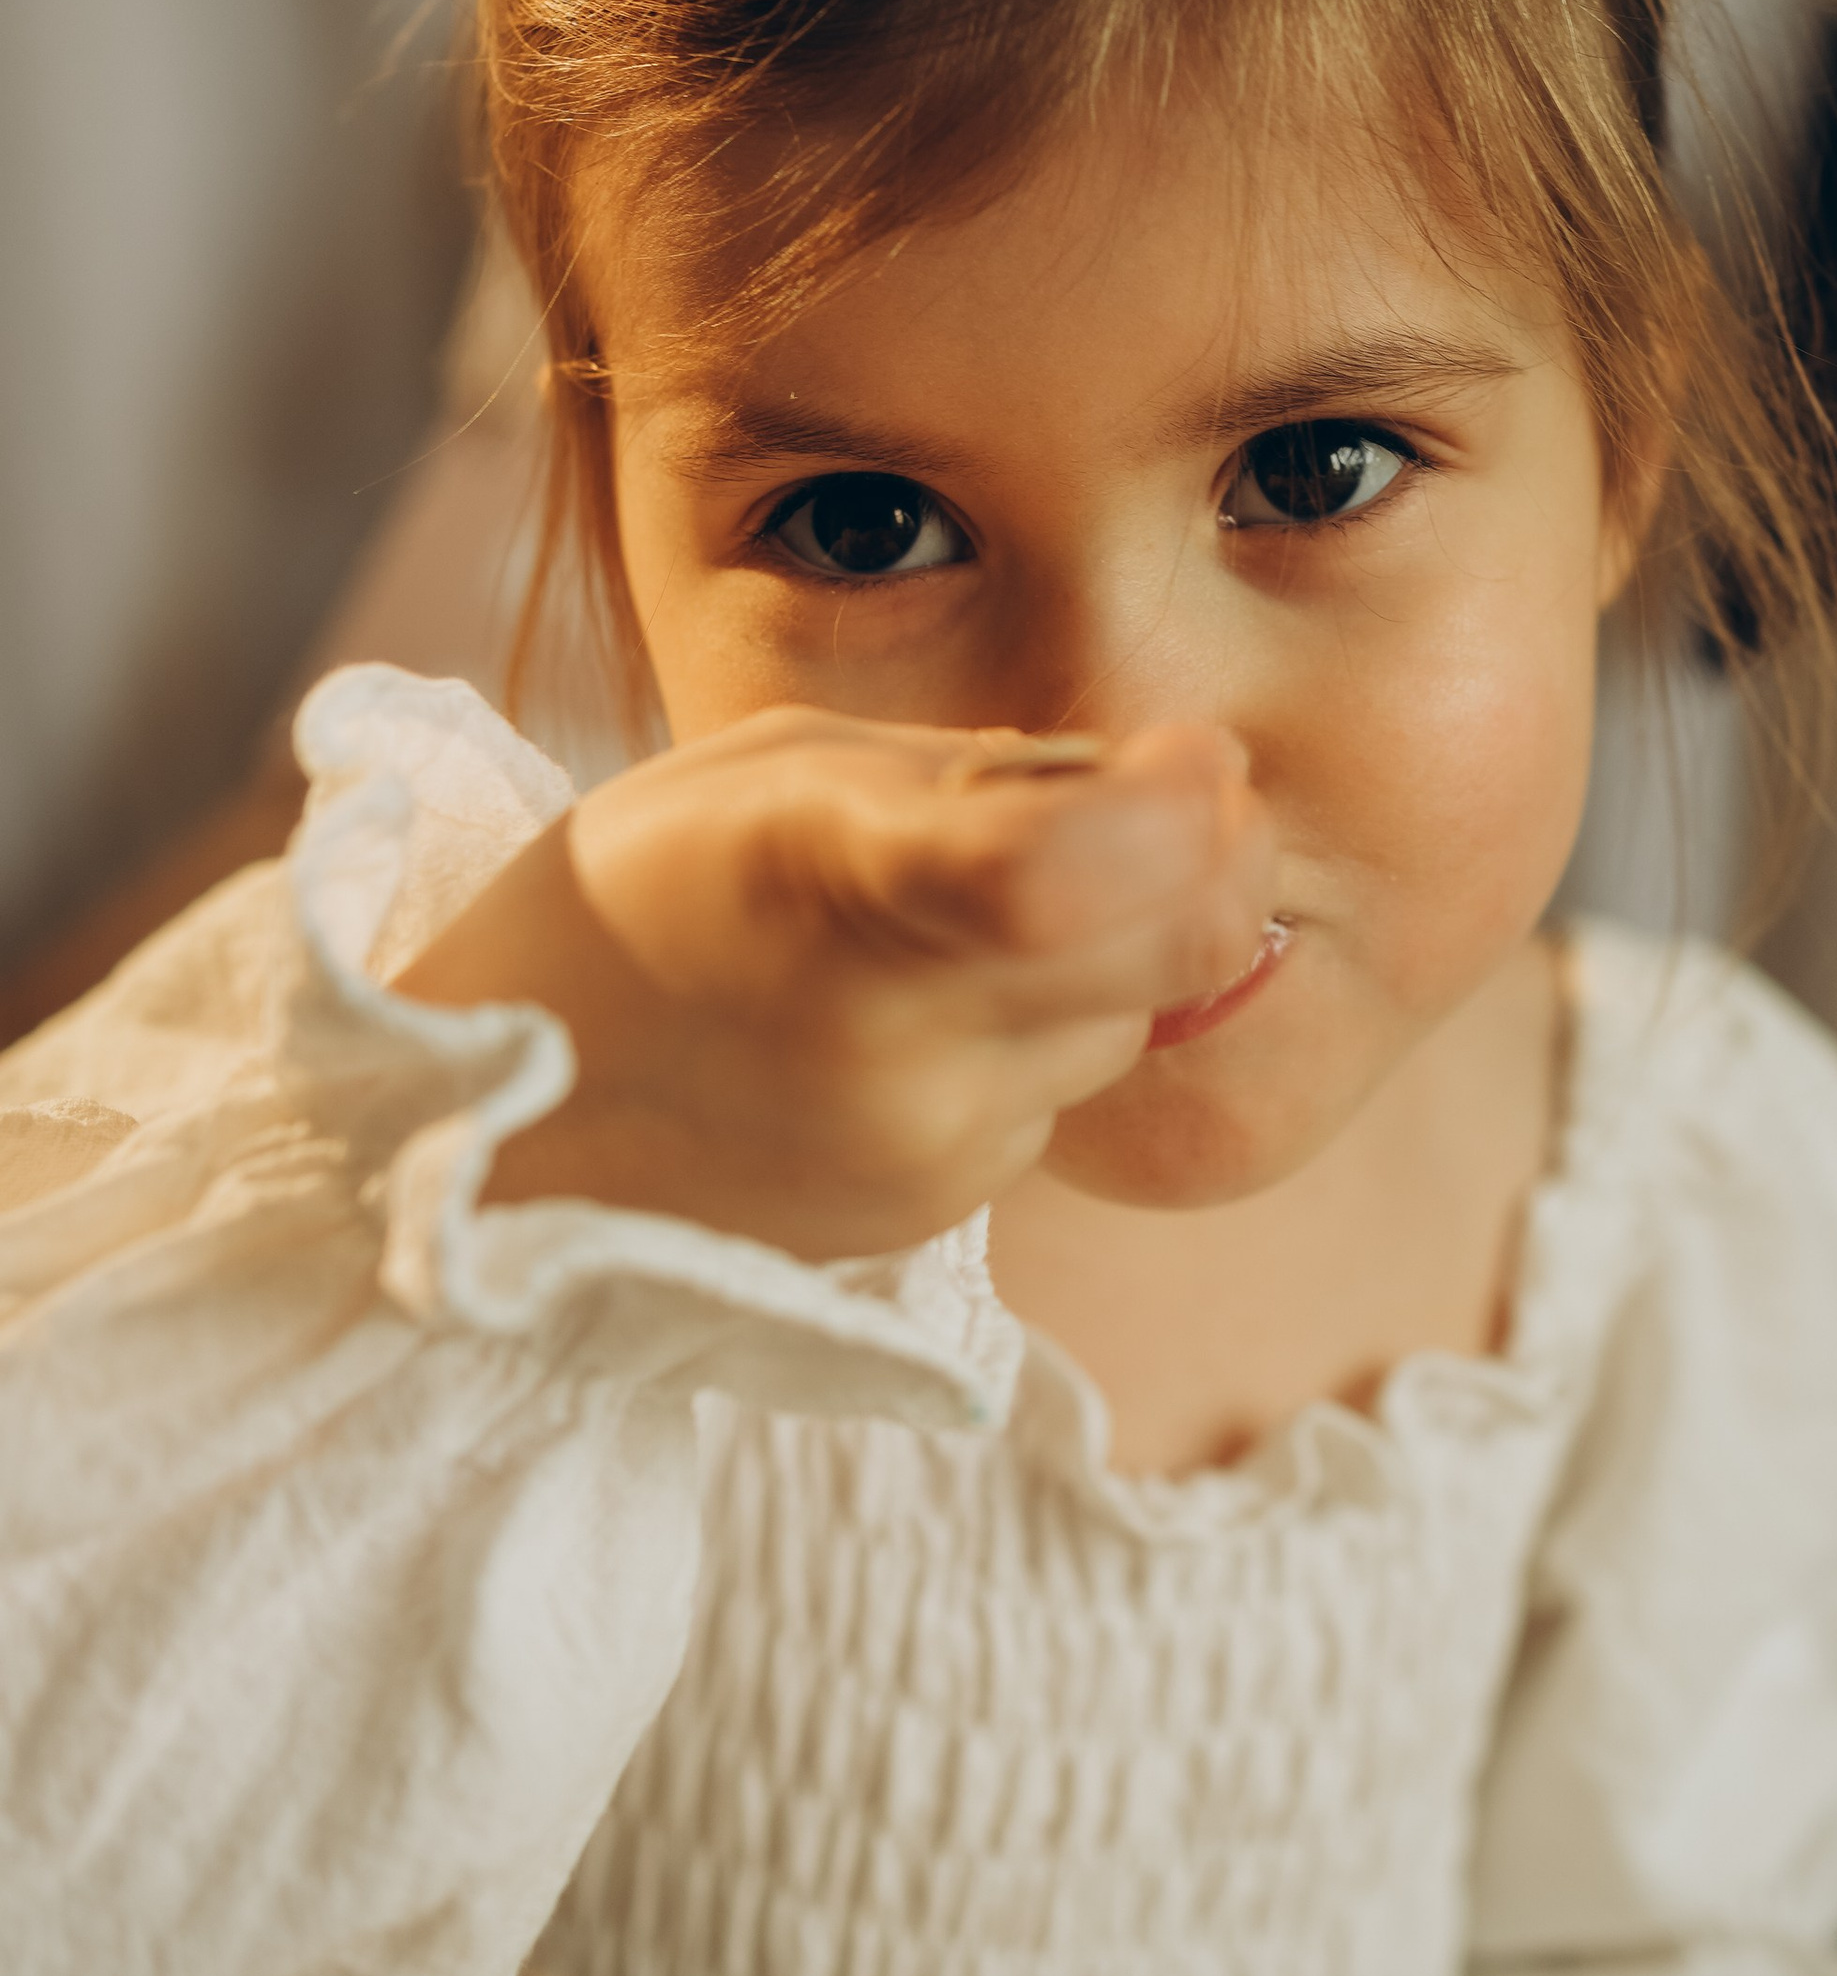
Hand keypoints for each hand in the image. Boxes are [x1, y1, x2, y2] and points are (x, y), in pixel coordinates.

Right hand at [397, 708, 1275, 1259]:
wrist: (495, 1126)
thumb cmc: (636, 893)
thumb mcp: (777, 771)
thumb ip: (975, 777)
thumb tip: (1161, 788)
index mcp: (833, 888)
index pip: (1063, 872)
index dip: (1176, 807)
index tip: (1193, 754)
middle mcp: (892, 1043)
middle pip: (1168, 952)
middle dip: (1201, 865)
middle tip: (1164, 804)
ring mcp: (924, 1152)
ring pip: (1125, 1026)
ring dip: (1101, 957)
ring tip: (961, 920)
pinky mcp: (936, 1220)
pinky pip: (1055, 1100)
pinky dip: (1028, 1040)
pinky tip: (912, 1015)